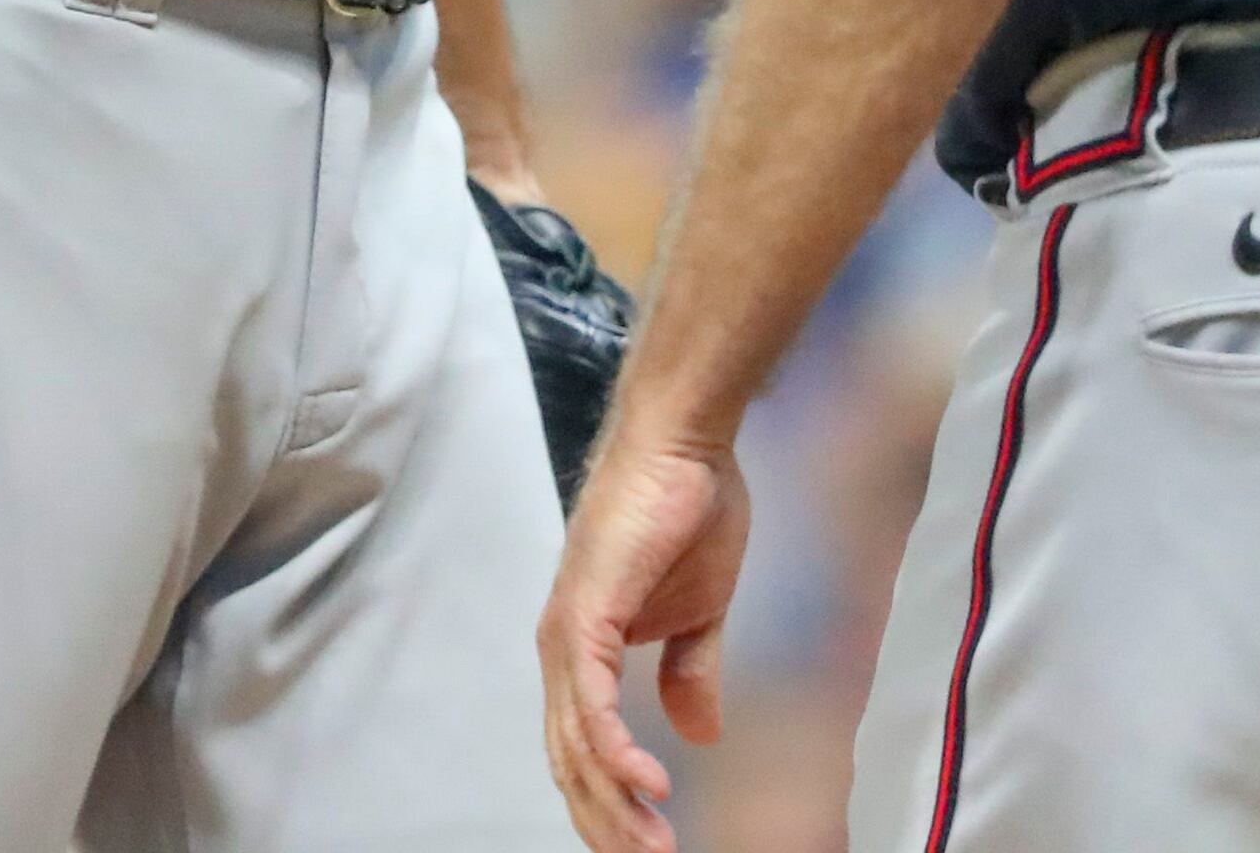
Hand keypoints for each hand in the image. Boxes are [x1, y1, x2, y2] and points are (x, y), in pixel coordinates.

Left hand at [540, 431, 752, 852]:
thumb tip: (697, 733)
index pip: (583, 747)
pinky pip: (592, 703)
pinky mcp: (584, 614)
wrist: (683, 447)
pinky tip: (649, 786)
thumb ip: (690, 672)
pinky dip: (617, 751)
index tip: (647, 844)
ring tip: (654, 846)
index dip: (609, 803)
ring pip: (578, 743)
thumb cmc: (687, 513)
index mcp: (582, 649)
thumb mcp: (698, 613)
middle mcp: (561, 648)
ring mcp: (567, 632)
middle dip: (609, 823)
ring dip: (616, 804)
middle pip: (572, 760)